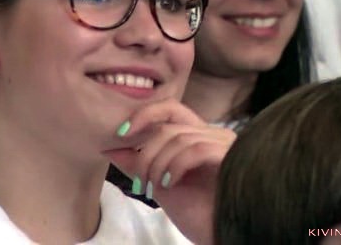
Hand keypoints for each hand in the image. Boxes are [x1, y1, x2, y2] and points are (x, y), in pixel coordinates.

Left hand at [103, 99, 234, 244]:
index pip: (169, 108)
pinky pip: (195, 149)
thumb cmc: (197, 213)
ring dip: (157, 165)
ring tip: (153, 188)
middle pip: (168, 126)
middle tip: (139, 183)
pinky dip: (175, 166)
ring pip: (177, 138)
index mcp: (198, 135)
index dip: (144, 115)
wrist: (221, 235)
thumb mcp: (159, 183)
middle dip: (145, 154)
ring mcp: (225, 144)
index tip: (121, 134)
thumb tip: (109, 147)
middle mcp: (214, 134)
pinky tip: (169, 184)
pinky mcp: (231, 156)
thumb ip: (137, 163)